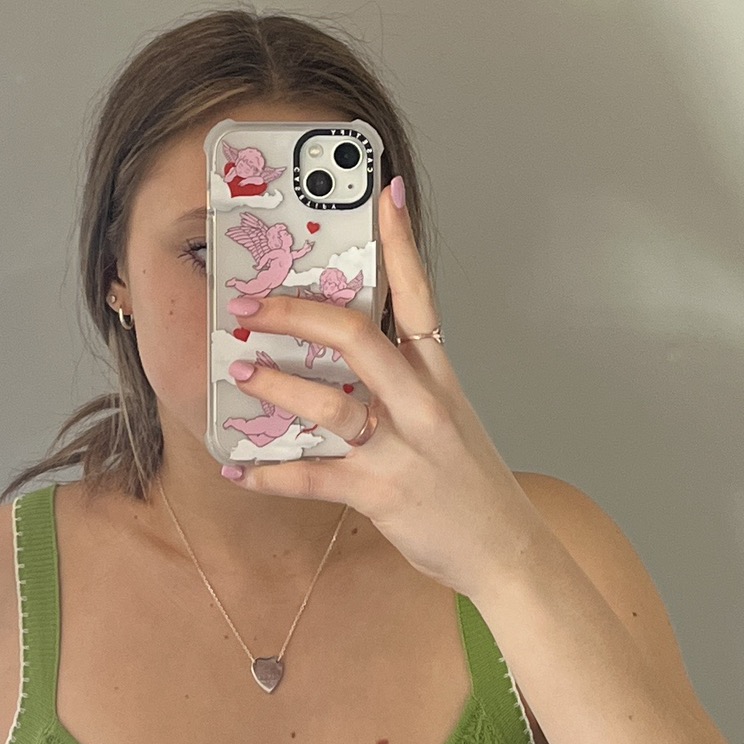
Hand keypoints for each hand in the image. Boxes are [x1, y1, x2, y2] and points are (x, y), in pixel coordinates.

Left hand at [226, 176, 541, 598]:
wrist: (506, 549)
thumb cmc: (469, 480)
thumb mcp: (448, 417)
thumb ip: (405, 383)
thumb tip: (347, 354)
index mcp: (438, 376)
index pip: (420, 295)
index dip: (401, 243)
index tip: (384, 193)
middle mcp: (422, 403)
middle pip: (357, 337)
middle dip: (296, 315)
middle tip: (250, 307)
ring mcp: (401, 449)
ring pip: (331, 404)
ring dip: (278, 387)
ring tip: (242, 373)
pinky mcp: (380, 494)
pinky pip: (314, 478)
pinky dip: (270, 474)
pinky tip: (238, 471)